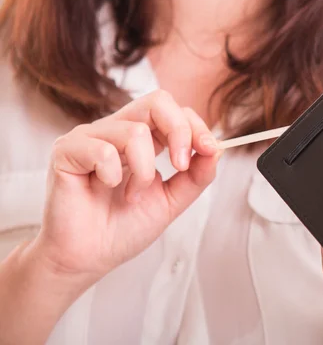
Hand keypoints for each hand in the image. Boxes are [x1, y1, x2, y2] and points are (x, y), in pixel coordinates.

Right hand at [30, 90, 218, 285]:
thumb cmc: (124, 228)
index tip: (209, 150)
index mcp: (141, 139)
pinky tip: (106, 189)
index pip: (173, 110)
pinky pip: (102, 150)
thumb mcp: (171, 200)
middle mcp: (116, 131)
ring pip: (135, 131)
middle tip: (180, 165)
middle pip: (157, 101)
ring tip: (132, 196)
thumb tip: (216, 149)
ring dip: (144, 171)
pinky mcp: (67, 150)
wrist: (89, 258)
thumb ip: (196, 175)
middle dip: (179, 131)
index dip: (195, 126)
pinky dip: (113, 175)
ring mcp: (90, 137)